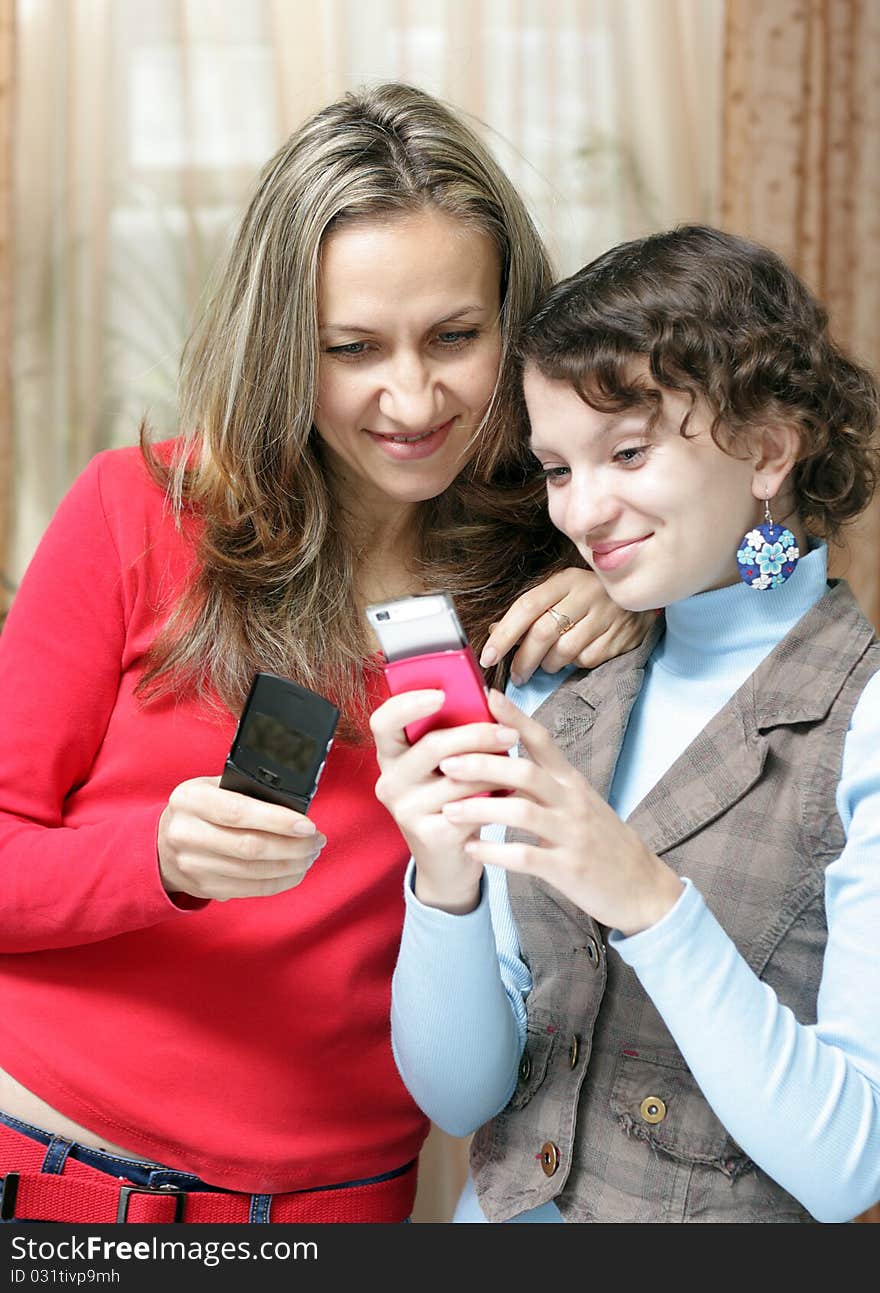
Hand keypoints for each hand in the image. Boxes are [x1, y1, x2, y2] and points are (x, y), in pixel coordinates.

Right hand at [158, 776, 326, 900]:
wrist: (160, 845)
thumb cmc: (198, 809)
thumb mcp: (210, 788)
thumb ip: (244, 791)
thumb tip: (294, 805)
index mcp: (190, 799)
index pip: (239, 812)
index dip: (278, 820)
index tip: (308, 825)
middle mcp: (187, 833)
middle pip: (250, 847)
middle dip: (293, 846)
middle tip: (317, 840)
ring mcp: (193, 865)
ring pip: (254, 872)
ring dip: (291, 865)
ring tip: (311, 854)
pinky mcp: (204, 887)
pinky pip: (251, 889)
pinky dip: (280, 881)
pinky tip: (296, 871)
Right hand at [369, 688, 517, 913]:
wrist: (449, 861)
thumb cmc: (452, 800)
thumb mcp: (446, 766)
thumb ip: (455, 734)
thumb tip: (490, 698)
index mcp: (391, 755)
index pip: (383, 721)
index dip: (407, 704)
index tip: (441, 694)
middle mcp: (390, 780)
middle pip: (432, 745)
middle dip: (476, 735)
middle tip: (510, 733)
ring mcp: (405, 810)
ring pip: (458, 778)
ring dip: (495, 769)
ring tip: (517, 766)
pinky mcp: (428, 835)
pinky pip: (470, 807)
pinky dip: (495, 798)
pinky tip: (509, 795)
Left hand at [437, 690, 683, 934]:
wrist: (642, 888)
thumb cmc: (601, 842)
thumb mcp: (579, 802)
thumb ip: (545, 781)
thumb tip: (503, 758)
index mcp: (571, 782)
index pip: (542, 740)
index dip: (514, 717)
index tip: (486, 696)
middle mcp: (572, 801)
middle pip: (525, 771)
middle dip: (482, 764)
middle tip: (446, 762)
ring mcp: (571, 834)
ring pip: (521, 811)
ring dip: (480, 809)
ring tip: (447, 811)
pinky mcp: (568, 868)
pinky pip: (526, 856)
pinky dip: (494, 852)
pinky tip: (470, 850)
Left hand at [479, 567, 653, 684]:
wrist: (641, 593)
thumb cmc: (589, 595)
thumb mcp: (560, 592)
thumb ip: (530, 611)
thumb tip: (493, 633)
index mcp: (566, 580)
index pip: (527, 607)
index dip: (504, 634)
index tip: (488, 656)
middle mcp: (586, 594)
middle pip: (544, 633)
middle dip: (523, 660)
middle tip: (516, 675)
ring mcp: (606, 616)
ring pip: (564, 652)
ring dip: (548, 665)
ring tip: (545, 665)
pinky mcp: (621, 637)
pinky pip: (586, 660)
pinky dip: (574, 665)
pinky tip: (575, 657)